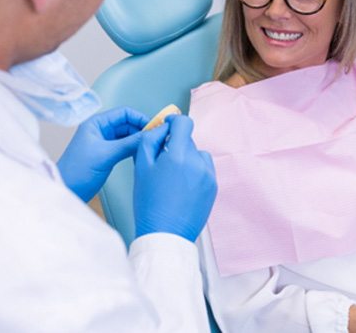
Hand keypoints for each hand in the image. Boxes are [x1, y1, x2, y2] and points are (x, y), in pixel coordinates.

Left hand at [57, 106, 147, 201]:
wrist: (67, 191)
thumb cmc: (77, 171)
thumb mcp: (106, 154)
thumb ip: (128, 143)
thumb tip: (148, 135)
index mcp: (96, 123)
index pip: (124, 113)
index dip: (140, 118)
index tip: (153, 127)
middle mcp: (100, 130)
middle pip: (127, 124)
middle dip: (141, 130)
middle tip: (155, 139)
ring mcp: (104, 142)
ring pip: (127, 136)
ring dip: (138, 141)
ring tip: (150, 148)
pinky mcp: (106, 154)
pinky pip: (124, 147)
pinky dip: (134, 149)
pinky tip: (141, 155)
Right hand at [133, 115, 216, 241]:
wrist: (165, 235)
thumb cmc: (150, 203)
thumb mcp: (141, 167)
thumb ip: (150, 140)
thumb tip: (161, 128)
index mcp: (179, 155)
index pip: (184, 123)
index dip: (174, 121)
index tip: (168, 126)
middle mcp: (198, 163)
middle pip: (188, 140)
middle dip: (175, 145)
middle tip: (162, 162)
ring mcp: (208, 175)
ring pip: (197, 154)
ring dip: (186, 158)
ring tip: (172, 177)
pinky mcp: (213, 187)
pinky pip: (204, 169)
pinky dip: (194, 171)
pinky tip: (181, 186)